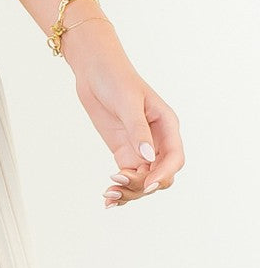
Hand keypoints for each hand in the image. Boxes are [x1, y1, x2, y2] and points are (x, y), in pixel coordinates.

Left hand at [65, 30, 183, 208]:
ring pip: (143, 179)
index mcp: (167, 126)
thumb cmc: (115, 77)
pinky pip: (128, 175)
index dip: (164, 174)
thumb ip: (138, 130)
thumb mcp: (127, 102)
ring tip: (109, 195)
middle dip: (143, 185)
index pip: (174, 158)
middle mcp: (157, 140)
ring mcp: (140, 147)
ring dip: (130, 191)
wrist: (93, 69)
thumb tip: (147, 158)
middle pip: (160, 174)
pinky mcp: (123, 151)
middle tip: (118, 184)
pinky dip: (120, 187)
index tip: (147, 184)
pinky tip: (108, 198)